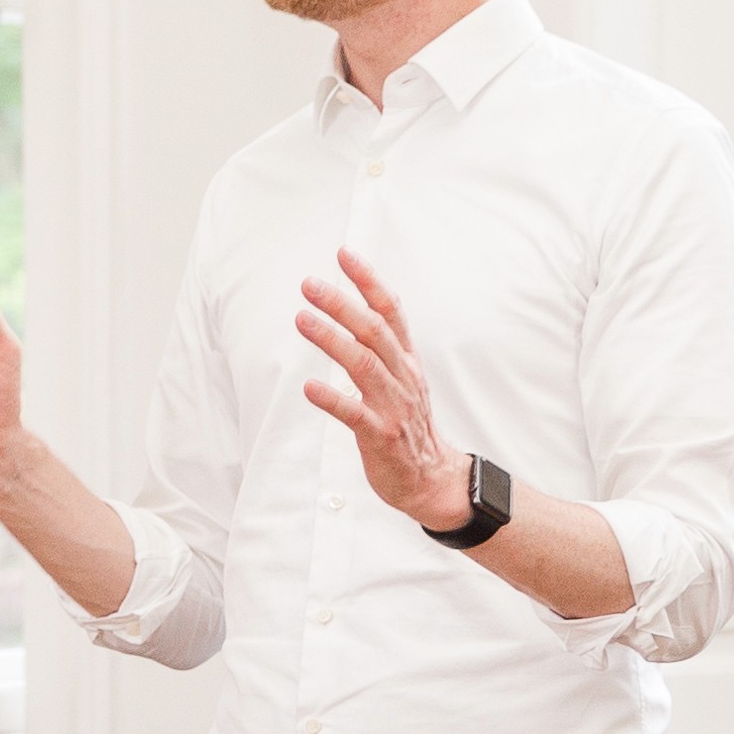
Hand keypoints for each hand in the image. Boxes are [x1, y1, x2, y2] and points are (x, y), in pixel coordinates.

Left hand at [296, 251, 470, 530]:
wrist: (431, 479)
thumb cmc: (408, 426)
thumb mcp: (402, 380)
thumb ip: (382, 349)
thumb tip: (356, 310)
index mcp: (407, 361)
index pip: (391, 310)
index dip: (369, 281)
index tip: (344, 254)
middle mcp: (403, 377)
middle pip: (374, 331)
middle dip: (342, 304)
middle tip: (309, 284)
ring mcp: (394, 407)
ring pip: (364, 365)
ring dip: (331, 340)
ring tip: (301, 319)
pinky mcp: (382, 436)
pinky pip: (355, 414)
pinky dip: (333, 399)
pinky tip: (309, 387)